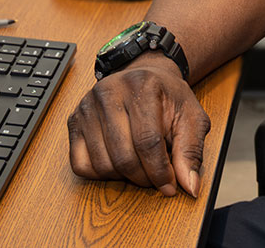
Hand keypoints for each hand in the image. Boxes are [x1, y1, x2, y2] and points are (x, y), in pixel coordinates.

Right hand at [67, 53, 210, 196]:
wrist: (144, 77)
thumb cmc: (167, 98)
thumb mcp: (190, 118)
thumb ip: (191, 151)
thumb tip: (190, 186)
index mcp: (142, 85)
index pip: (148, 141)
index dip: (160, 171)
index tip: (170, 186)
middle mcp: (109, 92)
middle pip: (123, 156)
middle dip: (143, 177)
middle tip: (156, 179)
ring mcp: (87, 106)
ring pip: (102, 164)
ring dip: (124, 177)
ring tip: (140, 167)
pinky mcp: (73, 120)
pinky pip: (80, 164)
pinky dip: (100, 173)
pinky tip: (118, 162)